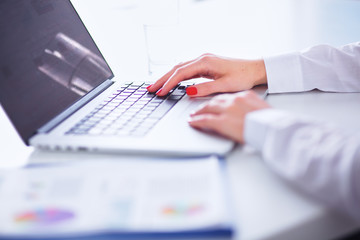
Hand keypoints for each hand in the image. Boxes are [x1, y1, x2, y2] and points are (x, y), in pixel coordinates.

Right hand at [147, 53, 266, 96]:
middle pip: (176, 69)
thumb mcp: (225, 85)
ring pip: (180, 68)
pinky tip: (172, 82)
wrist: (254, 70)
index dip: (169, 83)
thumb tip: (188, 91)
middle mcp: (202, 59)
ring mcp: (203, 61)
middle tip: (150, 89)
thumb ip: (206, 88)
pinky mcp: (206, 65)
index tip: (160, 92)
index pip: (181, 73)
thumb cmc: (243, 77)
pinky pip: (186, 70)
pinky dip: (176, 76)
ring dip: (167, 77)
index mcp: (205, 62)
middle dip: (162, 79)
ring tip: (157, 86)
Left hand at [188, 91, 269, 142]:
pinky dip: (196, 120)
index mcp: (245, 96)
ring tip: (194, 115)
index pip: (227, 97)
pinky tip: (192, 122)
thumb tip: (247, 114)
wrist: (272, 130)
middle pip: (215, 101)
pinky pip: (204, 120)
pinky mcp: (222, 121)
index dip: (218, 101)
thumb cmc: (271, 123)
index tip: (214, 104)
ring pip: (207, 108)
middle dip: (206, 105)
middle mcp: (234, 100)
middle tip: (200, 109)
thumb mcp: (262, 110)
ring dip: (199, 112)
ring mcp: (227, 110)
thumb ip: (251, 108)